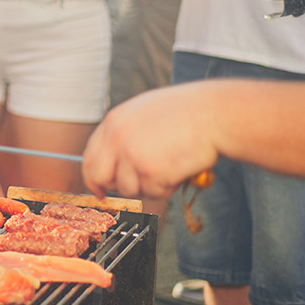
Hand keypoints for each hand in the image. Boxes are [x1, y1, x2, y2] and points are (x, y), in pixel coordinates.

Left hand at [82, 83, 223, 198]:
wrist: (214, 114)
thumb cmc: (188, 112)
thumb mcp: (145, 111)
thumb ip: (126, 132)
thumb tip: (116, 158)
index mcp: (113, 121)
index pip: (90, 156)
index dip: (94, 176)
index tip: (99, 188)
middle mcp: (117, 138)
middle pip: (98, 177)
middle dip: (115, 187)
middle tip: (135, 186)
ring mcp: (132, 155)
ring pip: (128, 189)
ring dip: (150, 185)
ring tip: (170, 166)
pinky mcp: (150, 172)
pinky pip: (154, 193)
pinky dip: (168, 187)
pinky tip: (179, 169)